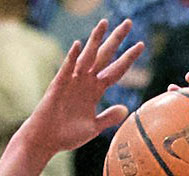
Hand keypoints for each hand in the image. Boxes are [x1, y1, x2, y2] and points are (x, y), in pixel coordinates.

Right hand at [20, 20, 142, 156]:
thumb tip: (126, 109)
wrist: (47, 139)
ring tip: (105, 23)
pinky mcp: (59, 85)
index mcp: (95, 90)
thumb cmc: (68, 134)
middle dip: (116, 40)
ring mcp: (73, 81)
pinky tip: (78, 45)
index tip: (141, 45)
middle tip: (128, 23)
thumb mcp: (94, 127)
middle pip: (105, 56)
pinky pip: (67, 69)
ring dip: (95, 40)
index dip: (128, 58)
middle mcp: (86, 81)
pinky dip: (72, 57)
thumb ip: (109, 117)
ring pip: (87, 56)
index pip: (116, 71)